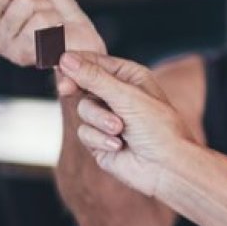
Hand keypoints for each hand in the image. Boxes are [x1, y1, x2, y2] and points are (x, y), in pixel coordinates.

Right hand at [59, 51, 191, 198]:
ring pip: (83, 110)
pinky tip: (118, 146)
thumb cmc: (157, 128)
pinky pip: (84, 132)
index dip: (78, 62)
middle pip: (83, 84)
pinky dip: (100, 139)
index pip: (97, 62)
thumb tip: (66, 58)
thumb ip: (95, 79)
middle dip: (79, 90)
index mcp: (131, 78)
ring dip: (99, 120)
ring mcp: (108, 118)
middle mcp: (119, 96)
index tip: (61, 63)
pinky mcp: (100, 140)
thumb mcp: (127, 97)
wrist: (165, 167)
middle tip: (66, 89)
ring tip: (119, 129)